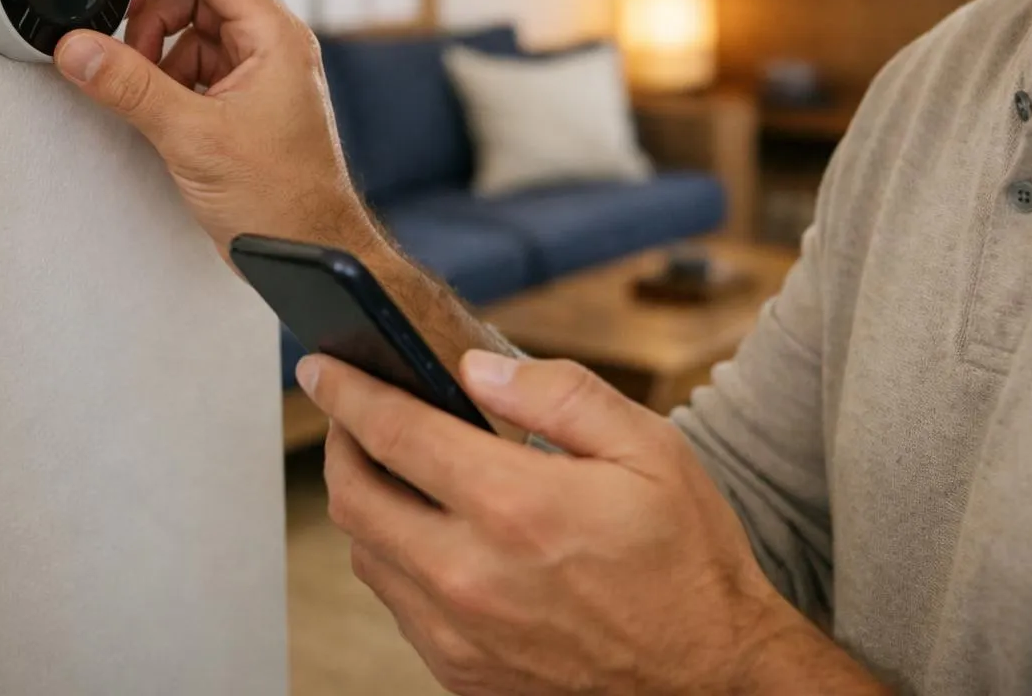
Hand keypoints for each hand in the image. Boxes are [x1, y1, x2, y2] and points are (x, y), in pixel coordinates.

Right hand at [52, 0, 376, 258]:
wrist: (308, 249)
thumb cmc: (283, 199)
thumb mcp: (194, 137)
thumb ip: (130, 88)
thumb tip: (80, 49)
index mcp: (276, 38)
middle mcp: (272, 47)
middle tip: (110, 13)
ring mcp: (259, 74)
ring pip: (195, 27)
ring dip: (156, 40)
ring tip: (135, 73)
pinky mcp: (243, 101)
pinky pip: (196, 63)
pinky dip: (165, 71)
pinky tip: (151, 96)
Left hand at [296, 350, 831, 695]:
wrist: (711, 676)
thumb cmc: (686, 558)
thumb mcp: (647, 448)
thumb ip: (557, 394)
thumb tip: (473, 369)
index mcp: (514, 507)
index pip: (394, 433)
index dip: (347, 391)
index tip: (321, 367)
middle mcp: (470, 575)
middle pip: (354, 498)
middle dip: (340, 443)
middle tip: (351, 413)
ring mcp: (460, 634)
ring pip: (366, 555)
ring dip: (367, 504)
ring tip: (394, 469)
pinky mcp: (462, 672)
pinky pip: (397, 604)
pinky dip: (396, 558)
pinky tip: (432, 533)